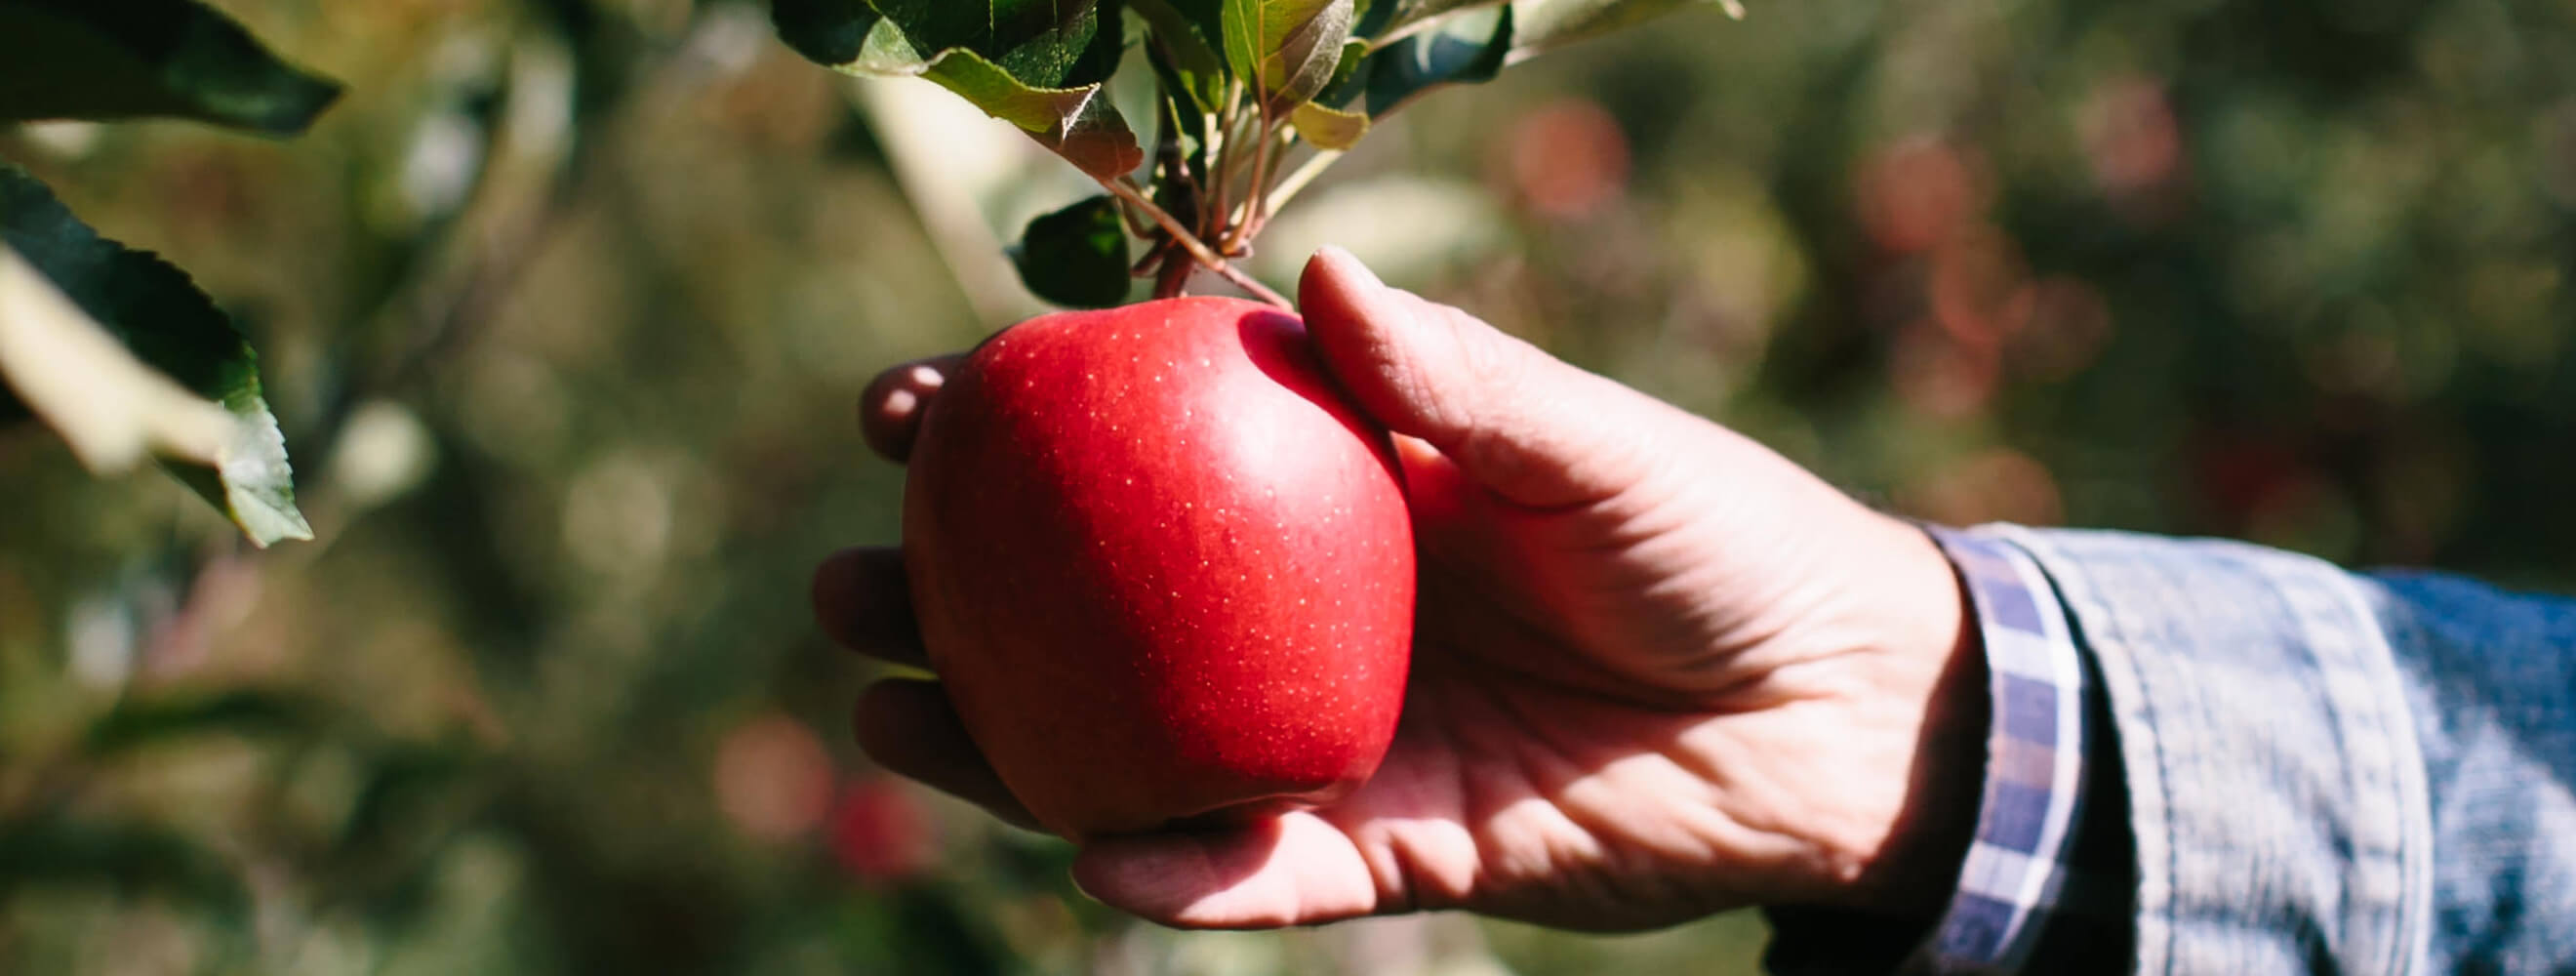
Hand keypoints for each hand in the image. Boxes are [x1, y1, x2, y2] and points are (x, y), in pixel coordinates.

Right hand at [813, 248, 1986, 931]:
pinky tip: (1093, 854)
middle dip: (959, 601)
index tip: (919, 406)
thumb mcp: (1589, 443)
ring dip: (1010, 749)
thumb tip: (1318, 273)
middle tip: (849, 581)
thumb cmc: (1718, 537)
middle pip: (1096, 617)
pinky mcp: (1394, 850)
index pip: (1142, 460)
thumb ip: (1457, 379)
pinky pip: (1266, 873)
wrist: (1839, 708)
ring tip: (892, 709)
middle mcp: (1304, 619)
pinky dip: (1184, 874)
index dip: (1024, 434)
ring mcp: (1334, 736)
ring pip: (1136, 752)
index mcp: (1334, 496)